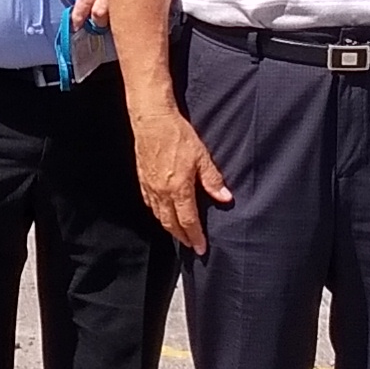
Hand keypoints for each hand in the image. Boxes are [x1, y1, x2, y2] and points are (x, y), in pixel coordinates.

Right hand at [132, 103, 229, 255]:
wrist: (152, 120)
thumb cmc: (177, 135)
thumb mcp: (201, 156)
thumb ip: (213, 179)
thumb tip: (226, 198)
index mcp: (178, 189)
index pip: (188, 221)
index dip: (196, 237)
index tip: (201, 248)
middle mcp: (162, 192)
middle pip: (171, 223)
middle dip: (182, 237)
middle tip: (191, 245)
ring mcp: (150, 187)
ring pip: (159, 216)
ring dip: (170, 227)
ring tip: (180, 233)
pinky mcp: (143, 180)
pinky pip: (150, 204)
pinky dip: (158, 213)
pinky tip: (163, 212)